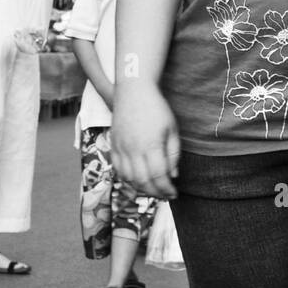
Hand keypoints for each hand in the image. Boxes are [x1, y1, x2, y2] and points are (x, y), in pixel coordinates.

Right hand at [112, 82, 179, 198]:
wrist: (134, 92)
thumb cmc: (157, 108)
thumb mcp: (172, 129)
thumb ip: (173, 154)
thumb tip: (173, 175)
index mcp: (151, 145)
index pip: (159, 176)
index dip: (166, 189)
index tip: (174, 193)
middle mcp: (133, 149)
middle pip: (143, 181)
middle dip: (155, 193)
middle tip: (165, 195)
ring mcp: (121, 148)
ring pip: (128, 178)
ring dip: (141, 189)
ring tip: (153, 190)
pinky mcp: (113, 145)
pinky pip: (118, 169)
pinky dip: (127, 179)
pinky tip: (137, 181)